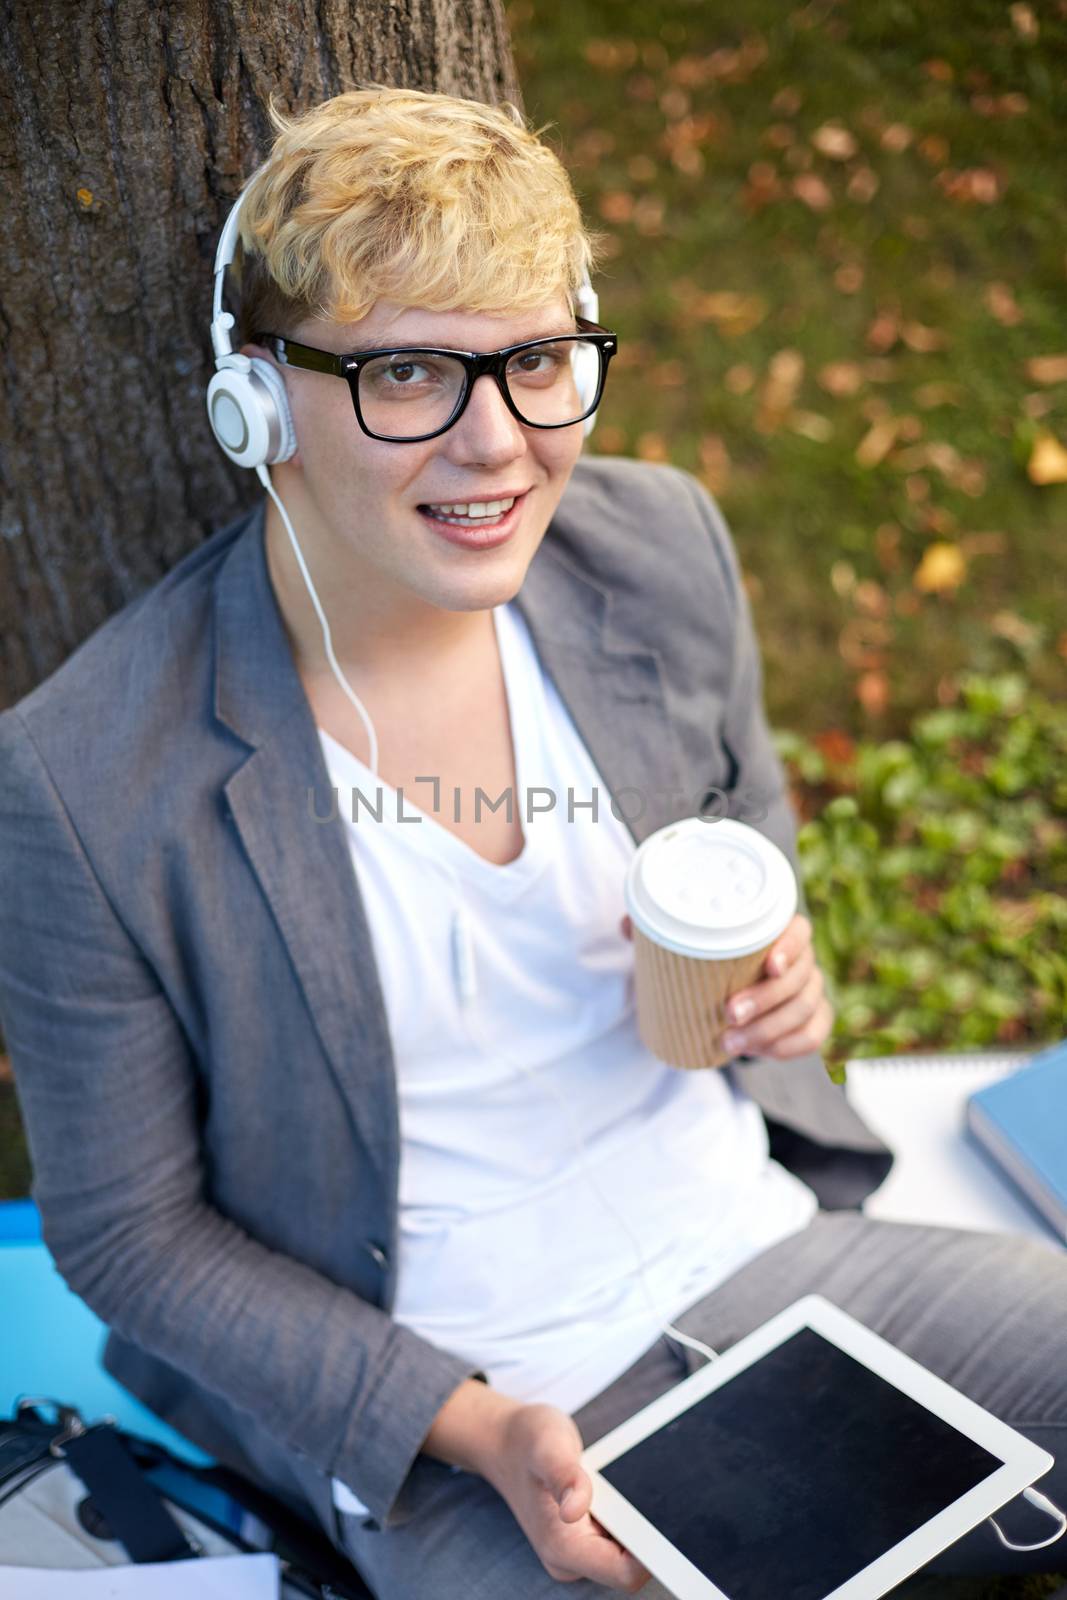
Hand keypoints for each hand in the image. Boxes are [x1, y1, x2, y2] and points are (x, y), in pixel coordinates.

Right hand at [480, 1401, 649, 1590]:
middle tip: (643, 1490)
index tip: (663, 1517)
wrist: (504, 1443)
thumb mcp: (547, 1445)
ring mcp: (576, 1553)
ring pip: (627, 1554)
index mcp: (562, 1548)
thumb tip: (574, 1508)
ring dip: (634, 1523)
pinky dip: (625, 1516)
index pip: (624, 1573)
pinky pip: (618, 1540)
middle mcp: (569, 1560)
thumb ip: (564, 1476)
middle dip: (645, 1533)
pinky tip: (616, 1490)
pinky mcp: (582, 1541)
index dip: (650, 1552)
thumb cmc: (525, 1441)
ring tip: (621, 1486)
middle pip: (632, 1567)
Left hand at [620, 911, 833, 1060]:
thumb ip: (657, 930)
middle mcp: (801, 960)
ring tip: (730, 1044)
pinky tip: (760, 1052)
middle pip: (800, 977)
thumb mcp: (683, 943)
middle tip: (728, 1015)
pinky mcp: (811, 1021)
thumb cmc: (709, 960)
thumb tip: (625, 926)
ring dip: (769, 1030)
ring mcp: (810, 992)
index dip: (791, 948)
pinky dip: (788, 1047)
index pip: (800, 931)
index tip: (769, 966)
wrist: (728, 991)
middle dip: (766, 1000)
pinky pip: (813, 1036)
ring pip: (805, 1010)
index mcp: (777, 932)